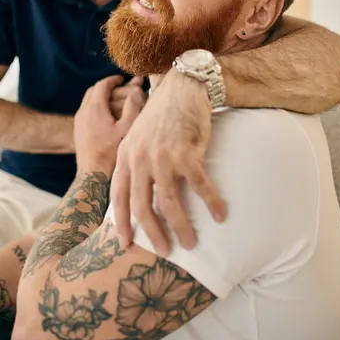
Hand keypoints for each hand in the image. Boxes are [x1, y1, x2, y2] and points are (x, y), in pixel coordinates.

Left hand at [74, 76, 144, 175]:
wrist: (92, 174)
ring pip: (89, 101)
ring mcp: (78, 121)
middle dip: (107, 87)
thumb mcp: (127, 128)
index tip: (122, 79)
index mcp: (95, 108)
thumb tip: (136, 90)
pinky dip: (96, 107)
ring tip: (115, 100)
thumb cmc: (112, 152)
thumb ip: (133, 107)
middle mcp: (83, 112)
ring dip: (101, 97)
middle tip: (120, 88)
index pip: (102, 85)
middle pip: (93, 91)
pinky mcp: (78, 130)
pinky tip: (108, 117)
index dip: (113, 80)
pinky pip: (86, 112)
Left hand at [111, 67, 226, 255]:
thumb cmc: (162, 115)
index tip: (126, 244)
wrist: (183, 88)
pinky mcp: (187, 153)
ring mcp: (163, 157)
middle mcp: (141, 158)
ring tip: (191, 243)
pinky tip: (221, 214)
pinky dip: (212, 203)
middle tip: (164, 252)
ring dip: (182, 227)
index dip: (121, 222)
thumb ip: (134, 162)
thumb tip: (137, 195)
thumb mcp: (138, 136)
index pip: (118, 196)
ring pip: (170, 203)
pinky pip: (200, 186)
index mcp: (126, 155)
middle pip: (143, 207)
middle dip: (153, 234)